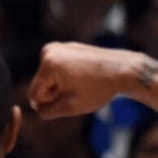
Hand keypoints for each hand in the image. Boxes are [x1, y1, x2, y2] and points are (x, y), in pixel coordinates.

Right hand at [27, 43, 142, 119]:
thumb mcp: (69, 107)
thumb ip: (46, 111)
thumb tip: (36, 105)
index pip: (34, 95)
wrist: (123, 70)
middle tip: (78, 90)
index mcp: (48, 64)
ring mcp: (58, 46)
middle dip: (55, 92)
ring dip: (62, 85)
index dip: (50, 103)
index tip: (70, 97)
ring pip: (48, 78)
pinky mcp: (67, 47)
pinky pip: (57, 69)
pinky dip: (67, 76)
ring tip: (82, 82)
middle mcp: (49, 51)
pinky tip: (84, 76)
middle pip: (41, 84)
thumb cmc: (97, 89)